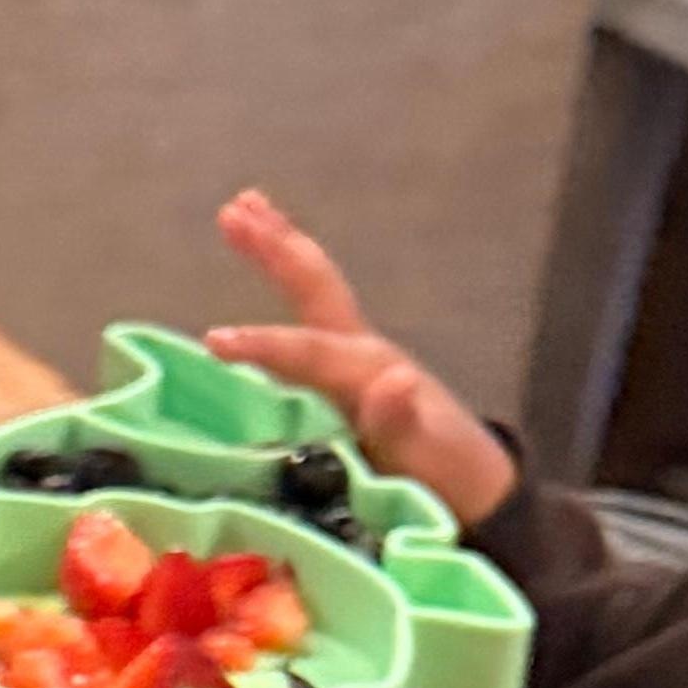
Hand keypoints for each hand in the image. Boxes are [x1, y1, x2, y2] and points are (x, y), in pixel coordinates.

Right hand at [202, 190, 520, 531]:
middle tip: (233, 210)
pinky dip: (288, 272)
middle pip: (315, 288)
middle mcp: (360, 351)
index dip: (263, 345)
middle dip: (275, 249)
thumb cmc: (442, 474)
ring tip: (242, 206)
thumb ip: (401, 421)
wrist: (473, 482)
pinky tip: (271, 255)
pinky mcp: (347, 367)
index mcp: (368, 373)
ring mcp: (354, 355)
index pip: (308, 352)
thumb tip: (395, 380)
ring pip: (314, 286)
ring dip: (279, 245)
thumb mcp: (422, 455)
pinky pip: (310, 308)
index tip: (213, 341)